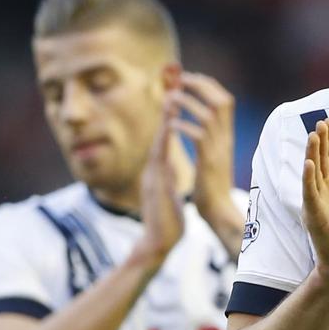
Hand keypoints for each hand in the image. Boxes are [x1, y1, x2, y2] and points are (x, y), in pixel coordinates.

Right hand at [135, 69, 184, 265]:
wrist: (157, 245)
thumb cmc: (165, 222)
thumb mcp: (168, 194)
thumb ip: (168, 179)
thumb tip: (170, 167)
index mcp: (158, 170)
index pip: (165, 136)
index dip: (170, 115)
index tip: (176, 92)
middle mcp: (153, 169)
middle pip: (160, 133)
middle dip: (165, 108)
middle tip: (171, 84)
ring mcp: (152, 177)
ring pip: (158, 143)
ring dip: (164, 121)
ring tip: (171, 98)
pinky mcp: (155, 188)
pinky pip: (160, 162)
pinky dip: (163, 145)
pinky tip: (168, 130)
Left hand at [172, 71, 241, 257]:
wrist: (219, 210)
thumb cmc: (213, 186)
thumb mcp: (215, 157)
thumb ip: (211, 139)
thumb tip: (205, 125)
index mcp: (226, 136)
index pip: (225, 100)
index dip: (208, 85)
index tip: (190, 78)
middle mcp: (225, 138)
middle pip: (221, 100)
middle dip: (200, 85)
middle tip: (181, 80)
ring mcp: (219, 149)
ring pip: (208, 115)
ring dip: (188, 102)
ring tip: (170, 99)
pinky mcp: (209, 162)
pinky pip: (198, 136)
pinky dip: (183, 126)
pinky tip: (170, 126)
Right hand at [302, 119, 328, 285]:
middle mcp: (321, 191)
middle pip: (319, 161)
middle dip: (320, 141)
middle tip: (322, 121)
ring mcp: (315, 202)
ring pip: (312, 173)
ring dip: (312, 153)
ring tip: (313, 135)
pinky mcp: (313, 215)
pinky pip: (310, 193)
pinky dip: (308, 178)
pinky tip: (309, 165)